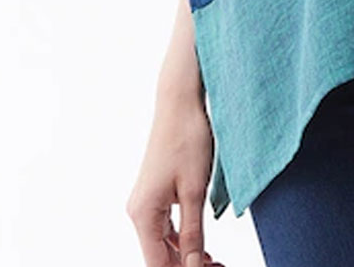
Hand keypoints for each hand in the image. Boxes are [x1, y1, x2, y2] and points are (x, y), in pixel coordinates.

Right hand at [126, 95, 224, 265]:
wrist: (180, 103)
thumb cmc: (187, 139)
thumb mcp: (195, 191)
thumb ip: (192, 235)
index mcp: (143, 215)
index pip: (157, 265)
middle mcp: (138, 212)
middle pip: (159, 257)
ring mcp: (146, 203)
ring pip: (163, 245)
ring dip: (186, 257)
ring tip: (215, 263)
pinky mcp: (155, 195)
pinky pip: (166, 228)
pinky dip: (183, 241)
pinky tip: (202, 247)